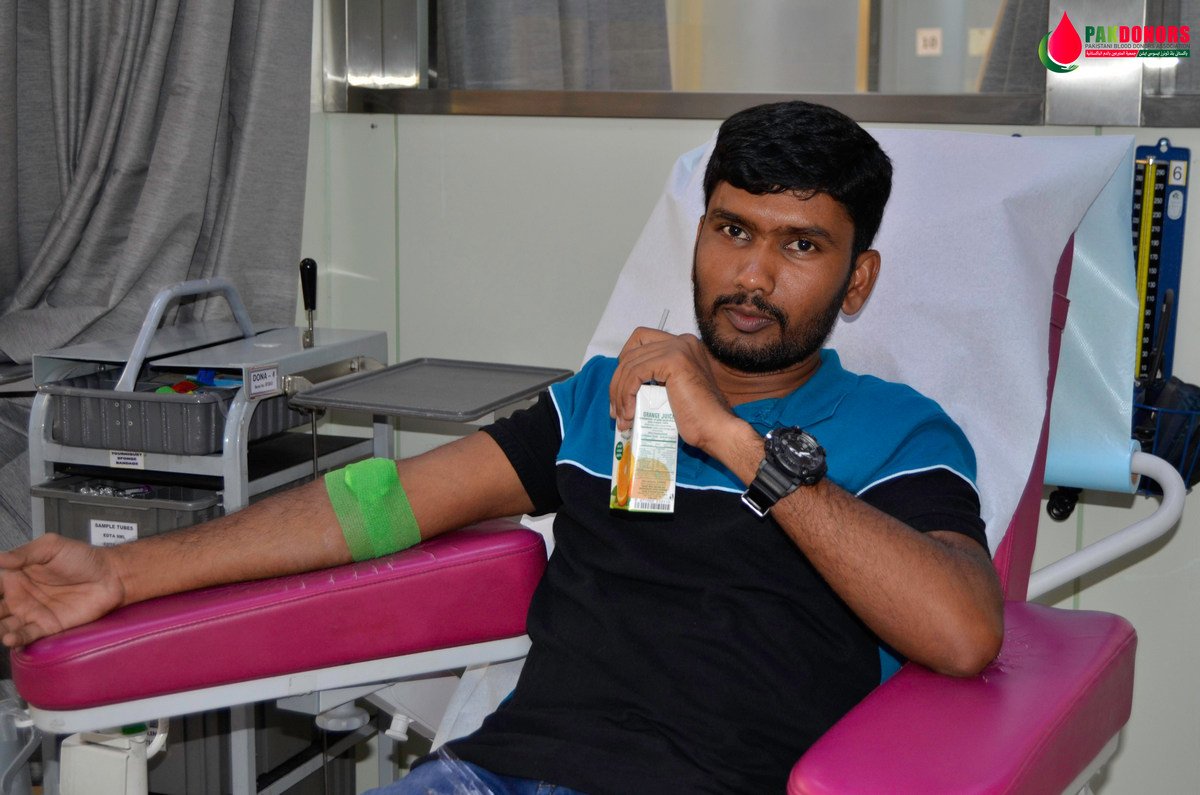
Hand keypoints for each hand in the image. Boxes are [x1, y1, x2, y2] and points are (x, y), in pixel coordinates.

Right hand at [0, 534, 125, 647]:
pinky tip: (9, 638)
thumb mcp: (51, 547)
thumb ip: (24, 553)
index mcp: (15, 574)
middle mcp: (19, 596)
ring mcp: (31, 612)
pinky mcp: (46, 626)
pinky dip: (16, 639)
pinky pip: (26, 635)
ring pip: (4, 625)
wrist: (110, 576)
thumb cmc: (82, 558)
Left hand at [609, 327, 747, 455]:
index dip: (625, 362)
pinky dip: (626, 394)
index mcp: (683, 345)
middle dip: (618, 383)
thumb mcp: (670, 390)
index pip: (640, 339)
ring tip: (622, 418)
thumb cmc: (697, 418)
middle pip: (631, 352)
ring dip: (620, 393)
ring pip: (630, 364)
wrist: (716, 429)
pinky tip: (630, 413)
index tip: (620, 390)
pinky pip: (635, 374)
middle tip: (616, 410)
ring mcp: (679, 348)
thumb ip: (653, 379)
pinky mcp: (674, 360)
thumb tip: (619, 386)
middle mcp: (682, 341)